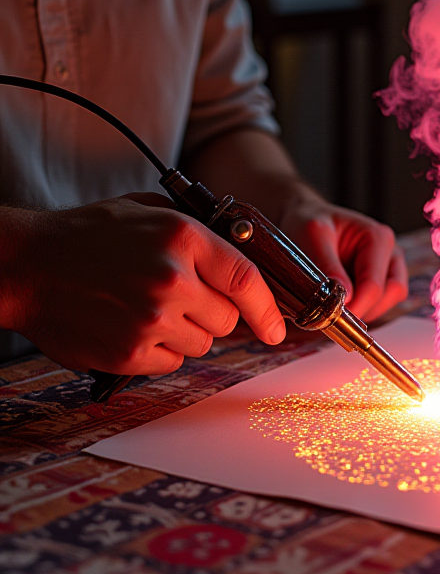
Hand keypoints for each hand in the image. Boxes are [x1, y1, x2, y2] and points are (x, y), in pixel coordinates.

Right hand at [3, 194, 284, 375]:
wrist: (26, 266)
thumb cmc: (88, 236)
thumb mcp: (149, 211)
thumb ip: (200, 233)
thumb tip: (244, 256)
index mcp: (183, 238)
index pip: (248, 280)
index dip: (269, 309)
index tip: (278, 329)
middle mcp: (173, 280)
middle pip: (227, 319)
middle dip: (212, 313)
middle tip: (179, 298)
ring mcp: (151, 319)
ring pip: (203, 344)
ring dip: (186, 332)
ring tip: (148, 308)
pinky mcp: (130, 353)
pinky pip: (172, 363)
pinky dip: (159, 351)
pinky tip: (132, 326)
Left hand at [277, 194, 407, 321]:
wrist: (305, 219)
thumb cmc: (308, 222)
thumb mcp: (312, 236)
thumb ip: (328, 266)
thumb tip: (345, 299)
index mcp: (378, 238)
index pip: (374, 286)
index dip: (354, 307)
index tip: (330, 319)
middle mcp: (390, 252)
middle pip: (388, 295)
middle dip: (360, 310)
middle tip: (329, 316)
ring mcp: (388, 267)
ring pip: (388, 302)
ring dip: (362, 310)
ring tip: (332, 306)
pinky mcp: (382, 280)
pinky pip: (380, 304)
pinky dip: (361, 308)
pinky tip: (339, 303)